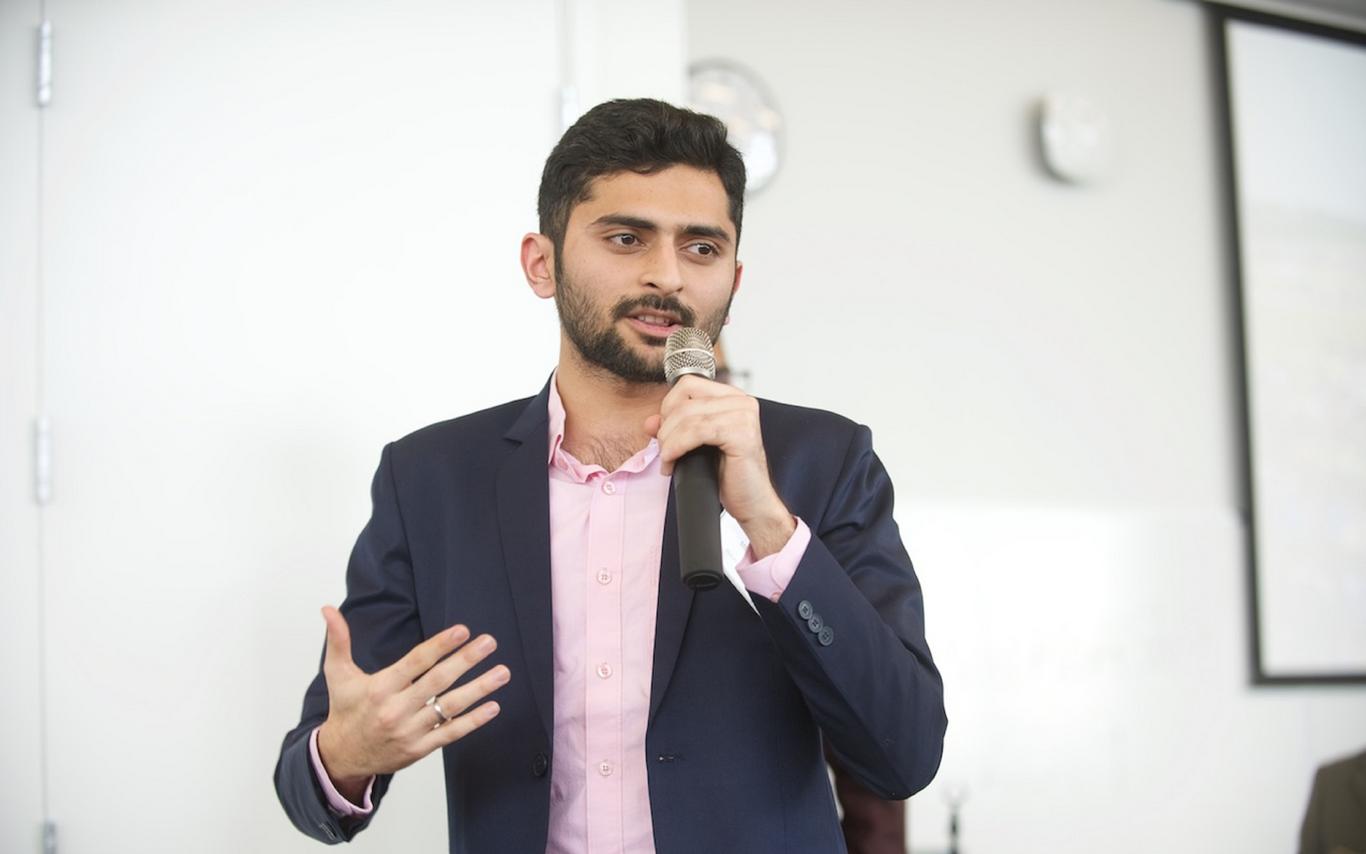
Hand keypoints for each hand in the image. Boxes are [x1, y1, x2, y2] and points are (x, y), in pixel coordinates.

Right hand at [314, 606, 507, 798]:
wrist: (341, 756)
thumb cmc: (345, 709)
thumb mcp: (338, 674)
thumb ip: (338, 640)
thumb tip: (328, 609)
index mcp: (379, 688)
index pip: (415, 662)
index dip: (440, 646)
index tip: (463, 631)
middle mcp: (396, 709)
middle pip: (438, 681)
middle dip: (466, 660)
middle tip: (490, 642)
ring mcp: (410, 731)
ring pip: (450, 707)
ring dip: (479, 689)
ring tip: (502, 672)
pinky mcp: (420, 749)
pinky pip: (451, 733)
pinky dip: (474, 721)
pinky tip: (493, 706)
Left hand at [645, 375, 795, 556]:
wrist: (752, 503)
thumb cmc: (729, 476)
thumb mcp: (696, 447)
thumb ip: (675, 429)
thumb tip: (649, 422)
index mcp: (732, 398)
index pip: (688, 384)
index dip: (668, 407)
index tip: (665, 434)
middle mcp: (741, 401)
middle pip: (684, 401)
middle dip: (666, 428)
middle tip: (665, 452)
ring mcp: (744, 415)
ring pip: (687, 416)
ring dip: (669, 441)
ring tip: (668, 461)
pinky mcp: (742, 433)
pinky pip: (697, 431)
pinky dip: (677, 446)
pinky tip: (673, 461)